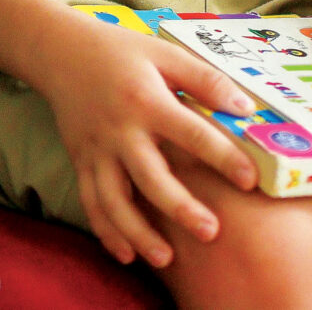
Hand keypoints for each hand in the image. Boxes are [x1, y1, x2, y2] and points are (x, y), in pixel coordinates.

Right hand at [27, 16, 260, 269]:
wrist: (60, 52)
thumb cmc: (121, 52)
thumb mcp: (165, 53)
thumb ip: (205, 80)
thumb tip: (246, 108)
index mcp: (147, 100)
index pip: (191, 133)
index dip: (223, 157)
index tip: (250, 180)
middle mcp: (120, 130)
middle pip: (150, 176)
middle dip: (179, 207)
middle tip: (210, 231)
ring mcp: (97, 150)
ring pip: (114, 200)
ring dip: (138, 232)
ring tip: (167, 258)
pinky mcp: (81, 162)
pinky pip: (91, 202)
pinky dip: (107, 231)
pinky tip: (127, 255)